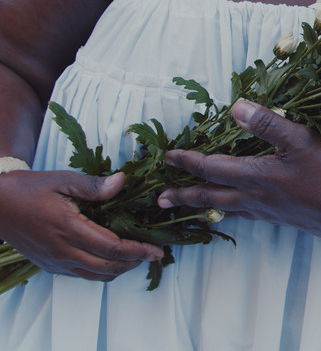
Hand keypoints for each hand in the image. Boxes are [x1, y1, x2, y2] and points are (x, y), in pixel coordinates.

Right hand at [0, 170, 162, 279]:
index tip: (156, 249)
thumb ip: (94, 185)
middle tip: (154, 254)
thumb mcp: (63, 180)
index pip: (111, 247)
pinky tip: (112, 258)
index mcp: (69, 228)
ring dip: (120, 269)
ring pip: (95, 275)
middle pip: (107, 267)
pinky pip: (82, 275)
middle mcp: (63, 251)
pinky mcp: (50, 265)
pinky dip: (102, 271)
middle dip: (135, 262)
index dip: (137, 250)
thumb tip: (122, 181)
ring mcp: (56, 262)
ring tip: (137, 257)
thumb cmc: (29, 189)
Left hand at [158, 100, 320, 242]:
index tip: (167, 156)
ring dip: (203, 207)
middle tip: (161, 200)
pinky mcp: (280, 217)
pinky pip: (244, 215)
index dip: (187, 160)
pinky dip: (229, 212)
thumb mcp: (299, 140)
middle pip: (209, 197)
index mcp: (254, 176)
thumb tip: (235, 108)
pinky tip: (236, 210)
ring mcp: (267, 210)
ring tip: (189, 210)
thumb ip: (267, 123)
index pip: (210, 168)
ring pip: (225, 210)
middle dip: (183, 196)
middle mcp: (254, 197)